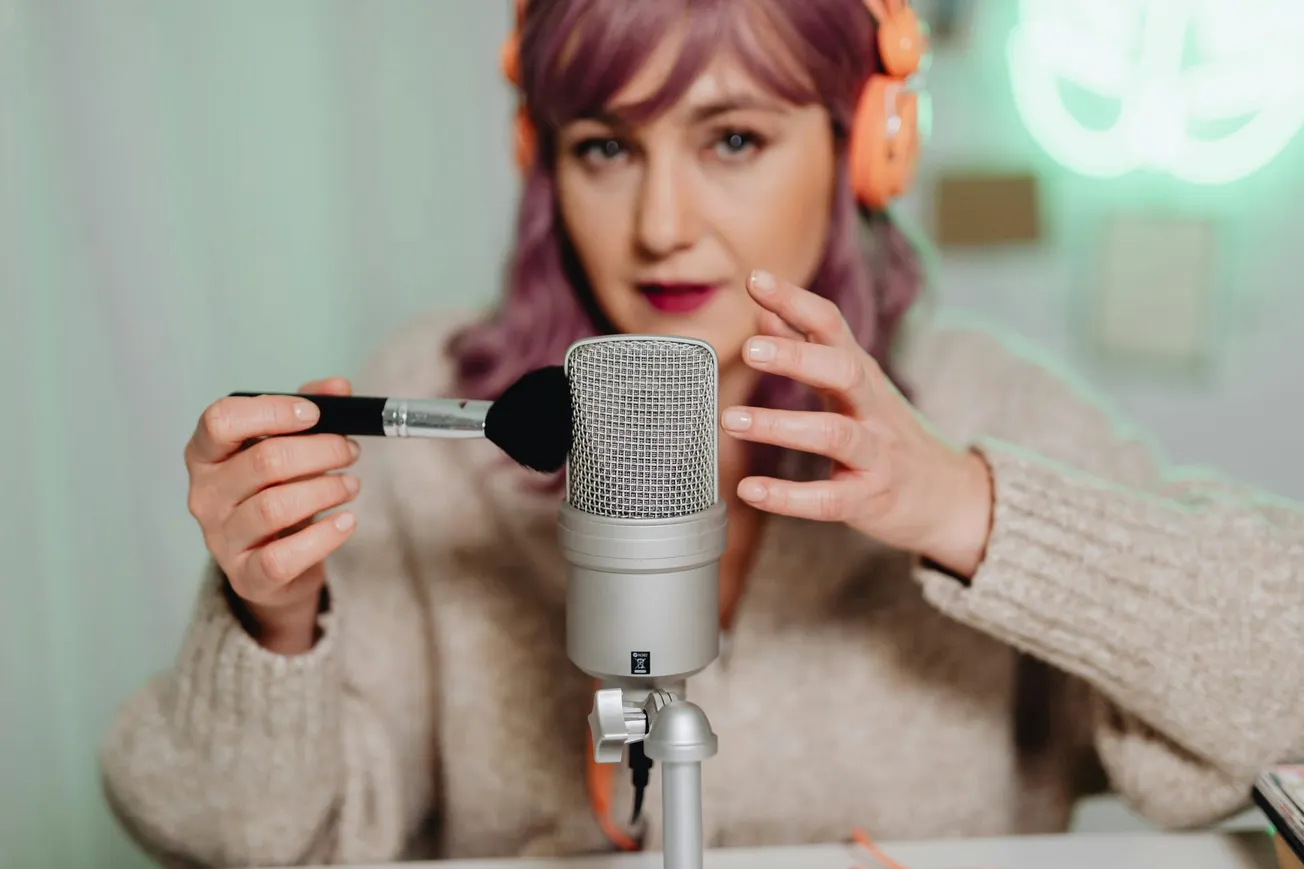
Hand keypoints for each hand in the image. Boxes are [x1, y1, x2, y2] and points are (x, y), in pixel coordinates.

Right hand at [184, 377, 360, 651]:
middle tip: (350, 451)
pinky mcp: (246, 576)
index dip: (272, 412)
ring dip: (327, 489)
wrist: (274, 565)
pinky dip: (323, 537)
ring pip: (276, 507)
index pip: (221, 420)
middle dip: (321, 451)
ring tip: (351, 484)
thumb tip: (338, 388)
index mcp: (206, 454)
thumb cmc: (277, 492)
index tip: (314, 414)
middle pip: (264, 461)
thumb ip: (311, 411)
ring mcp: (221, 538)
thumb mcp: (288, 447)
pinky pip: (283, 557)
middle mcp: (205, 494)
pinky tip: (346, 522)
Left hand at [721, 270, 993, 578]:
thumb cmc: (886, 433)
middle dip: (797, 358)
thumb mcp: (854, 385)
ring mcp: (876, 454)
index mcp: (861, 374)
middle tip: (749, 350)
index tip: (756, 279)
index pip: (831, 326)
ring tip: (729, 421)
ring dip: (779, 427)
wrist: (946, 495)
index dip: (795, 301)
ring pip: (833, 434)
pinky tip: (749, 490)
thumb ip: (808, 349)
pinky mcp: (868, 499)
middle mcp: (872, 407)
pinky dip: (787, 496)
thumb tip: (765, 313)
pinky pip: (828, 499)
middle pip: (842, 371)